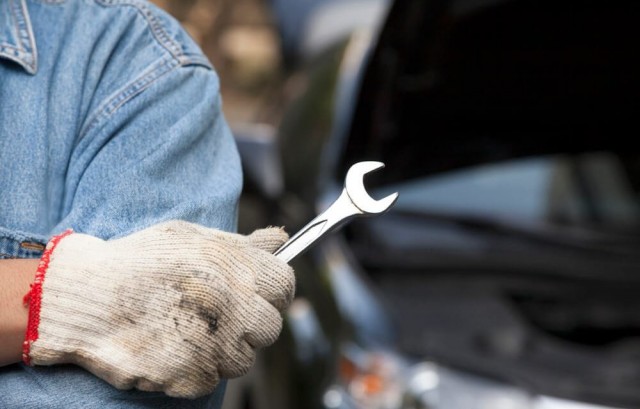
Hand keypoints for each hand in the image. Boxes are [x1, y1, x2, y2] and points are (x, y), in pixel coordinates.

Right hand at [23, 220, 294, 397]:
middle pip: (270, 327)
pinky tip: (172, 347)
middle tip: (219, 316)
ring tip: (189, 330)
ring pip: (244, 358)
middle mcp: (231, 304)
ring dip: (224, 350)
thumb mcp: (191, 236)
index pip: (284, 286)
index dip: (273, 291)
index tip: (257, 295)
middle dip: (249, 324)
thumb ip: (242, 244)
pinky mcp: (193, 374)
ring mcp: (214, 342)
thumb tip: (281, 239)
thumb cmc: (140, 261)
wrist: (88, 296)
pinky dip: (197, 369)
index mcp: (235, 266)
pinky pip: (213, 378)